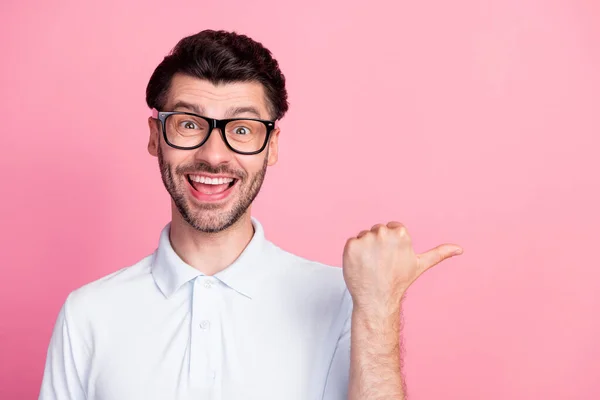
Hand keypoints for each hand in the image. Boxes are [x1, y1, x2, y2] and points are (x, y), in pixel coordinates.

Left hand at [342, 221, 462, 311]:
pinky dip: (353, 254)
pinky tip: (360, 266)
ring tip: (372, 265)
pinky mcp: (350, 246)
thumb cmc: (399, 282)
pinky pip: (351, 243)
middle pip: (377, 231)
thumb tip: (460, 249)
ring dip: (365, 248)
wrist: (377, 300)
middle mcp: (382, 233)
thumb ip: (439, 253)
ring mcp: (365, 239)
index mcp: (400, 233)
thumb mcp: (420, 265)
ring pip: (364, 236)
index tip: (392, 258)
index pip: (392, 228)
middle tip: (382, 263)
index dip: (392, 244)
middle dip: (378, 244)